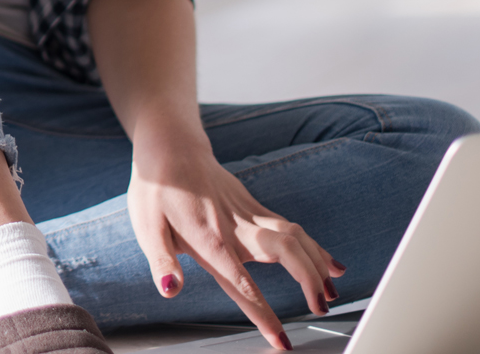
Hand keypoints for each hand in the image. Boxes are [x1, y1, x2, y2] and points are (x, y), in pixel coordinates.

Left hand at [128, 131, 345, 349]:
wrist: (169, 145)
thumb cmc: (155, 189)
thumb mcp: (146, 227)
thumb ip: (162, 261)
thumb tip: (170, 290)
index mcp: (209, 239)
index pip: (241, 283)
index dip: (263, 314)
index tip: (282, 342)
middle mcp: (235, 226)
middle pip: (284, 248)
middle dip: (308, 279)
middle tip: (322, 309)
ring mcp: (247, 212)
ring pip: (293, 234)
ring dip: (316, 262)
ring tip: (333, 293)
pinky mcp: (252, 204)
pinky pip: (289, 225)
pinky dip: (312, 245)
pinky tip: (328, 262)